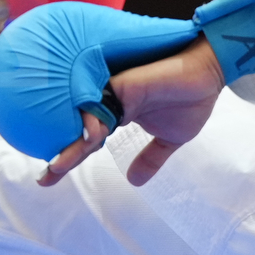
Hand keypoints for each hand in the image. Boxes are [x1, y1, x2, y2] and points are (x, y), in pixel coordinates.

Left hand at [41, 39, 224, 187]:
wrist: (209, 72)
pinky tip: (85, 140)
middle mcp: (112, 102)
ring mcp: (116, 92)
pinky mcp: (124, 83)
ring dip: (72, 143)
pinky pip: (102, 102)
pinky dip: (92, 121)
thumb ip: (150, 158)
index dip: (72, 157)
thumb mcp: (170, 139)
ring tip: (56, 167)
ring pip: (86, 119)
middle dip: (62, 155)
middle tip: (45, 179)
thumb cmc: (191, 99)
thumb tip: (133, 181)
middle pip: (80, 131)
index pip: (90, 139)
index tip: (51, 177)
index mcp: (120, 114)